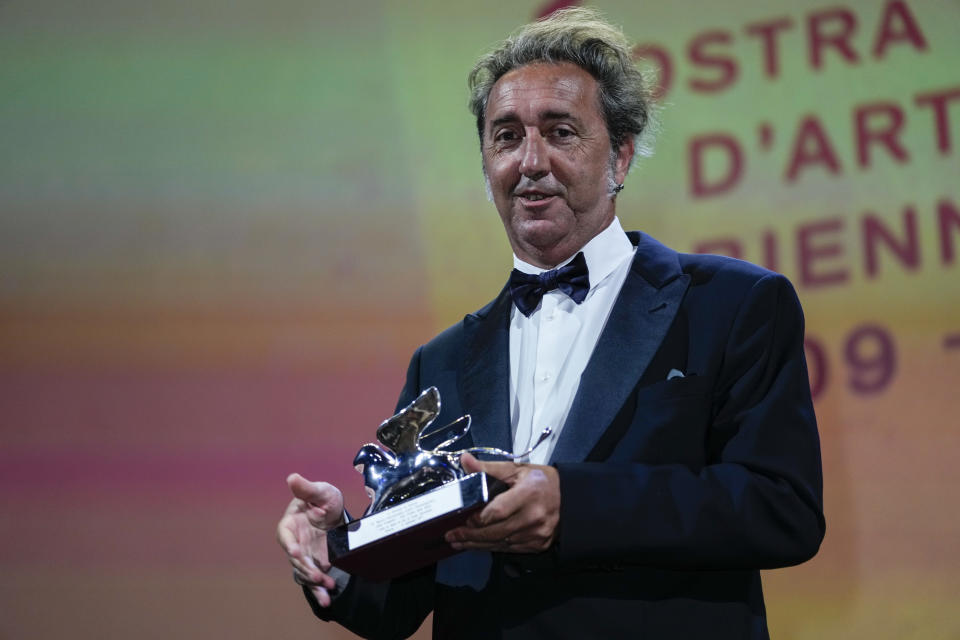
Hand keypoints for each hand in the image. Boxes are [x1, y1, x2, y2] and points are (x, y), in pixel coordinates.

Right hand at [276, 473, 344, 606]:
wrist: (339, 514)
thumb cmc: (325, 499)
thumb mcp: (321, 491)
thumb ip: (307, 488)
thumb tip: (292, 477)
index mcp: (290, 523)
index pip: (284, 535)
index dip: (288, 544)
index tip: (296, 552)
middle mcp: (294, 542)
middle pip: (295, 559)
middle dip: (305, 568)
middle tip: (317, 575)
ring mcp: (304, 555)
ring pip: (304, 572)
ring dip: (314, 583)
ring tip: (326, 591)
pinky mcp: (315, 564)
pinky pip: (314, 579)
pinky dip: (319, 589)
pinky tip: (326, 599)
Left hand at [444, 452, 559, 553]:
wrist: (570, 499)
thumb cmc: (542, 482)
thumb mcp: (517, 469)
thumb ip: (488, 468)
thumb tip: (465, 461)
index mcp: (528, 493)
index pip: (498, 511)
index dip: (478, 518)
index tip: (463, 519)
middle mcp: (533, 516)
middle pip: (496, 531)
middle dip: (471, 535)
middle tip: (451, 535)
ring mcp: (536, 534)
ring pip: (500, 544)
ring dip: (477, 544)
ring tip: (459, 542)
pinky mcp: (537, 545)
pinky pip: (509, 549)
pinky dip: (492, 548)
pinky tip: (478, 545)